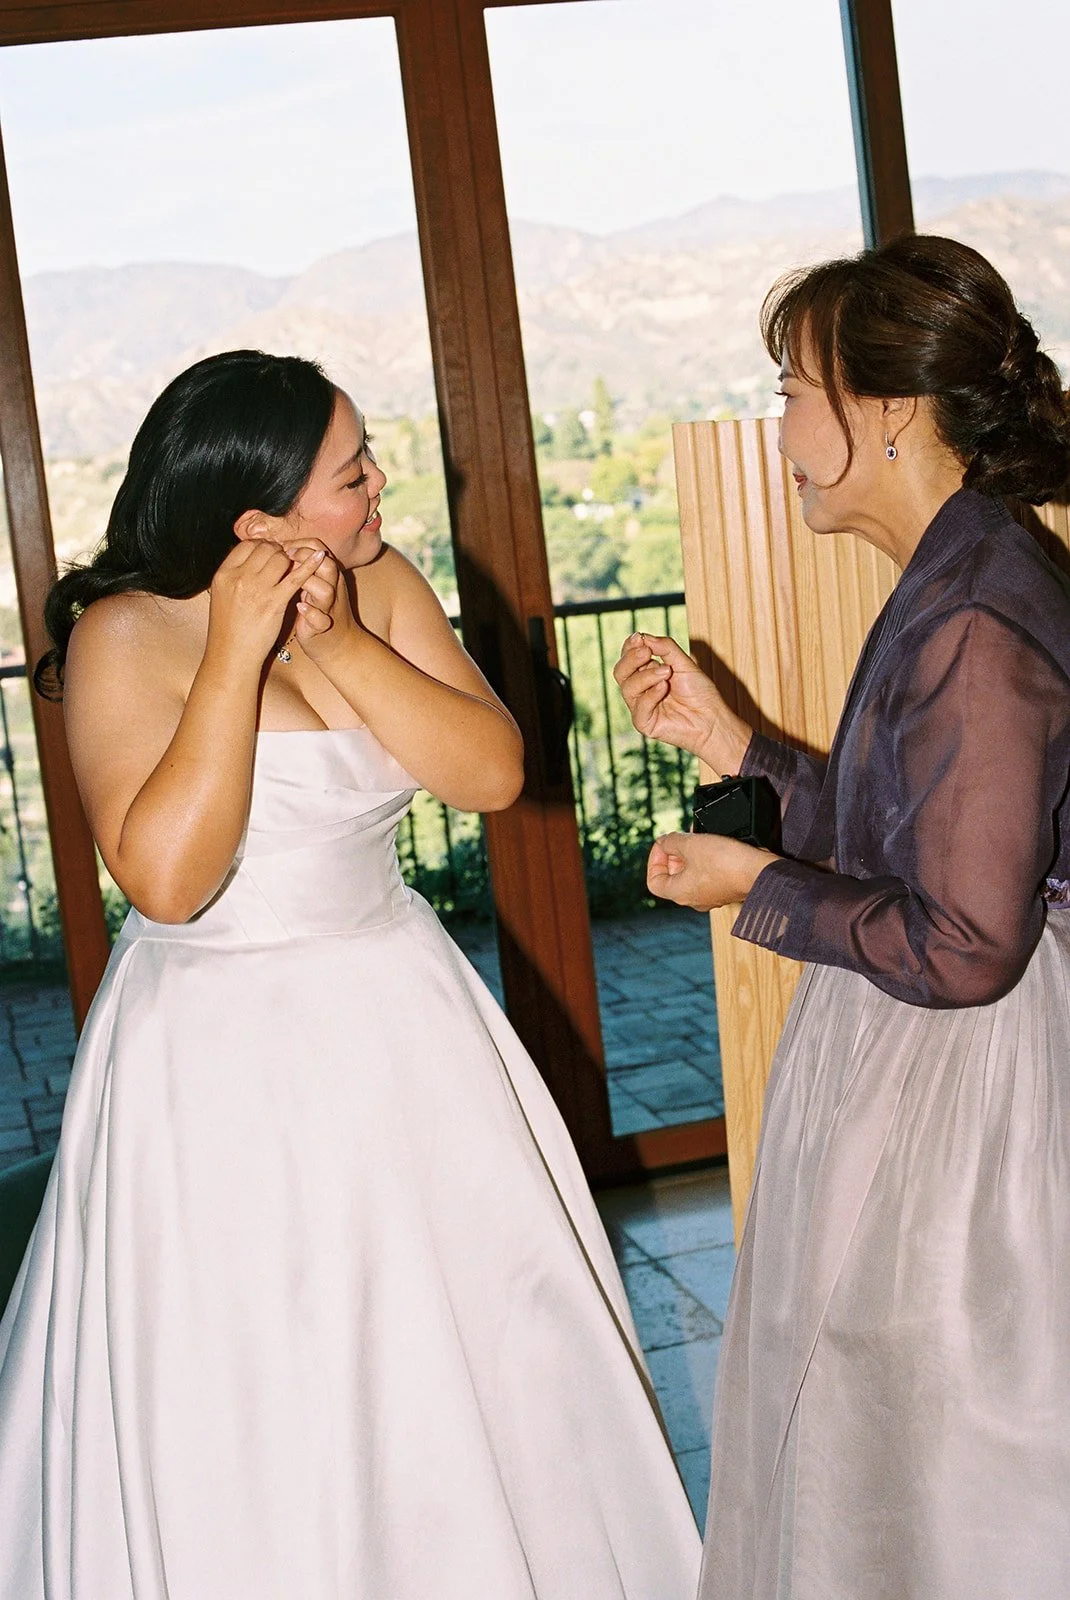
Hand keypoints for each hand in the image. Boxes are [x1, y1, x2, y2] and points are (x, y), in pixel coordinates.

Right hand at [207, 540, 325, 668]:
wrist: (231, 654)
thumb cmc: (227, 628)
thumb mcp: (222, 596)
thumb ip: (233, 576)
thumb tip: (247, 560)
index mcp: (223, 574)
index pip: (247, 546)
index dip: (262, 545)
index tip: (270, 552)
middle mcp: (239, 578)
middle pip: (265, 549)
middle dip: (278, 551)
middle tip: (285, 559)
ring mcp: (257, 589)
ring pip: (280, 559)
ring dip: (291, 560)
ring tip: (294, 567)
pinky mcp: (274, 602)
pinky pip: (296, 577)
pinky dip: (310, 565)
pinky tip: (320, 557)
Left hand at [285, 543, 360, 659]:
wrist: (338, 644)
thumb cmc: (319, 609)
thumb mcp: (313, 583)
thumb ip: (302, 567)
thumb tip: (280, 548)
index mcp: (329, 575)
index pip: (319, 549)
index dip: (301, 544)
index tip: (283, 546)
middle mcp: (333, 589)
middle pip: (327, 565)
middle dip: (305, 557)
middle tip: (286, 557)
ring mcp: (329, 608)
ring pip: (326, 590)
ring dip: (309, 583)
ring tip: (291, 581)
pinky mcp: (323, 627)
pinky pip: (321, 620)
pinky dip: (311, 613)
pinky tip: (300, 607)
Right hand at [614, 633, 750, 769]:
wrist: (711, 718)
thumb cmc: (699, 692)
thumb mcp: (684, 663)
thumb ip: (665, 648)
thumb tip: (643, 637)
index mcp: (646, 674)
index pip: (627, 658)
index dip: (630, 647)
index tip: (639, 637)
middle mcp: (640, 690)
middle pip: (620, 672)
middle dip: (631, 659)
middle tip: (647, 652)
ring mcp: (640, 707)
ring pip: (628, 687)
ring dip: (647, 676)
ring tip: (667, 672)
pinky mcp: (644, 723)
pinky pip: (639, 706)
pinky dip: (651, 694)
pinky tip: (664, 687)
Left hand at [647, 831, 777, 911]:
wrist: (760, 872)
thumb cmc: (726, 863)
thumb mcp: (691, 844)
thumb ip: (670, 841)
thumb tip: (664, 842)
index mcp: (680, 894)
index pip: (654, 882)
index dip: (654, 861)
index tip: (664, 846)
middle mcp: (694, 899)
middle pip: (673, 876)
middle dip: (675, 854)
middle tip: (682, 838)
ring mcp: (711, 895)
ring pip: (692, 873)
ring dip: (691, 854)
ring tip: (697, 837)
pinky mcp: (726, 889)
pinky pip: (709, 873)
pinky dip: (707, 858)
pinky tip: (713, 843)